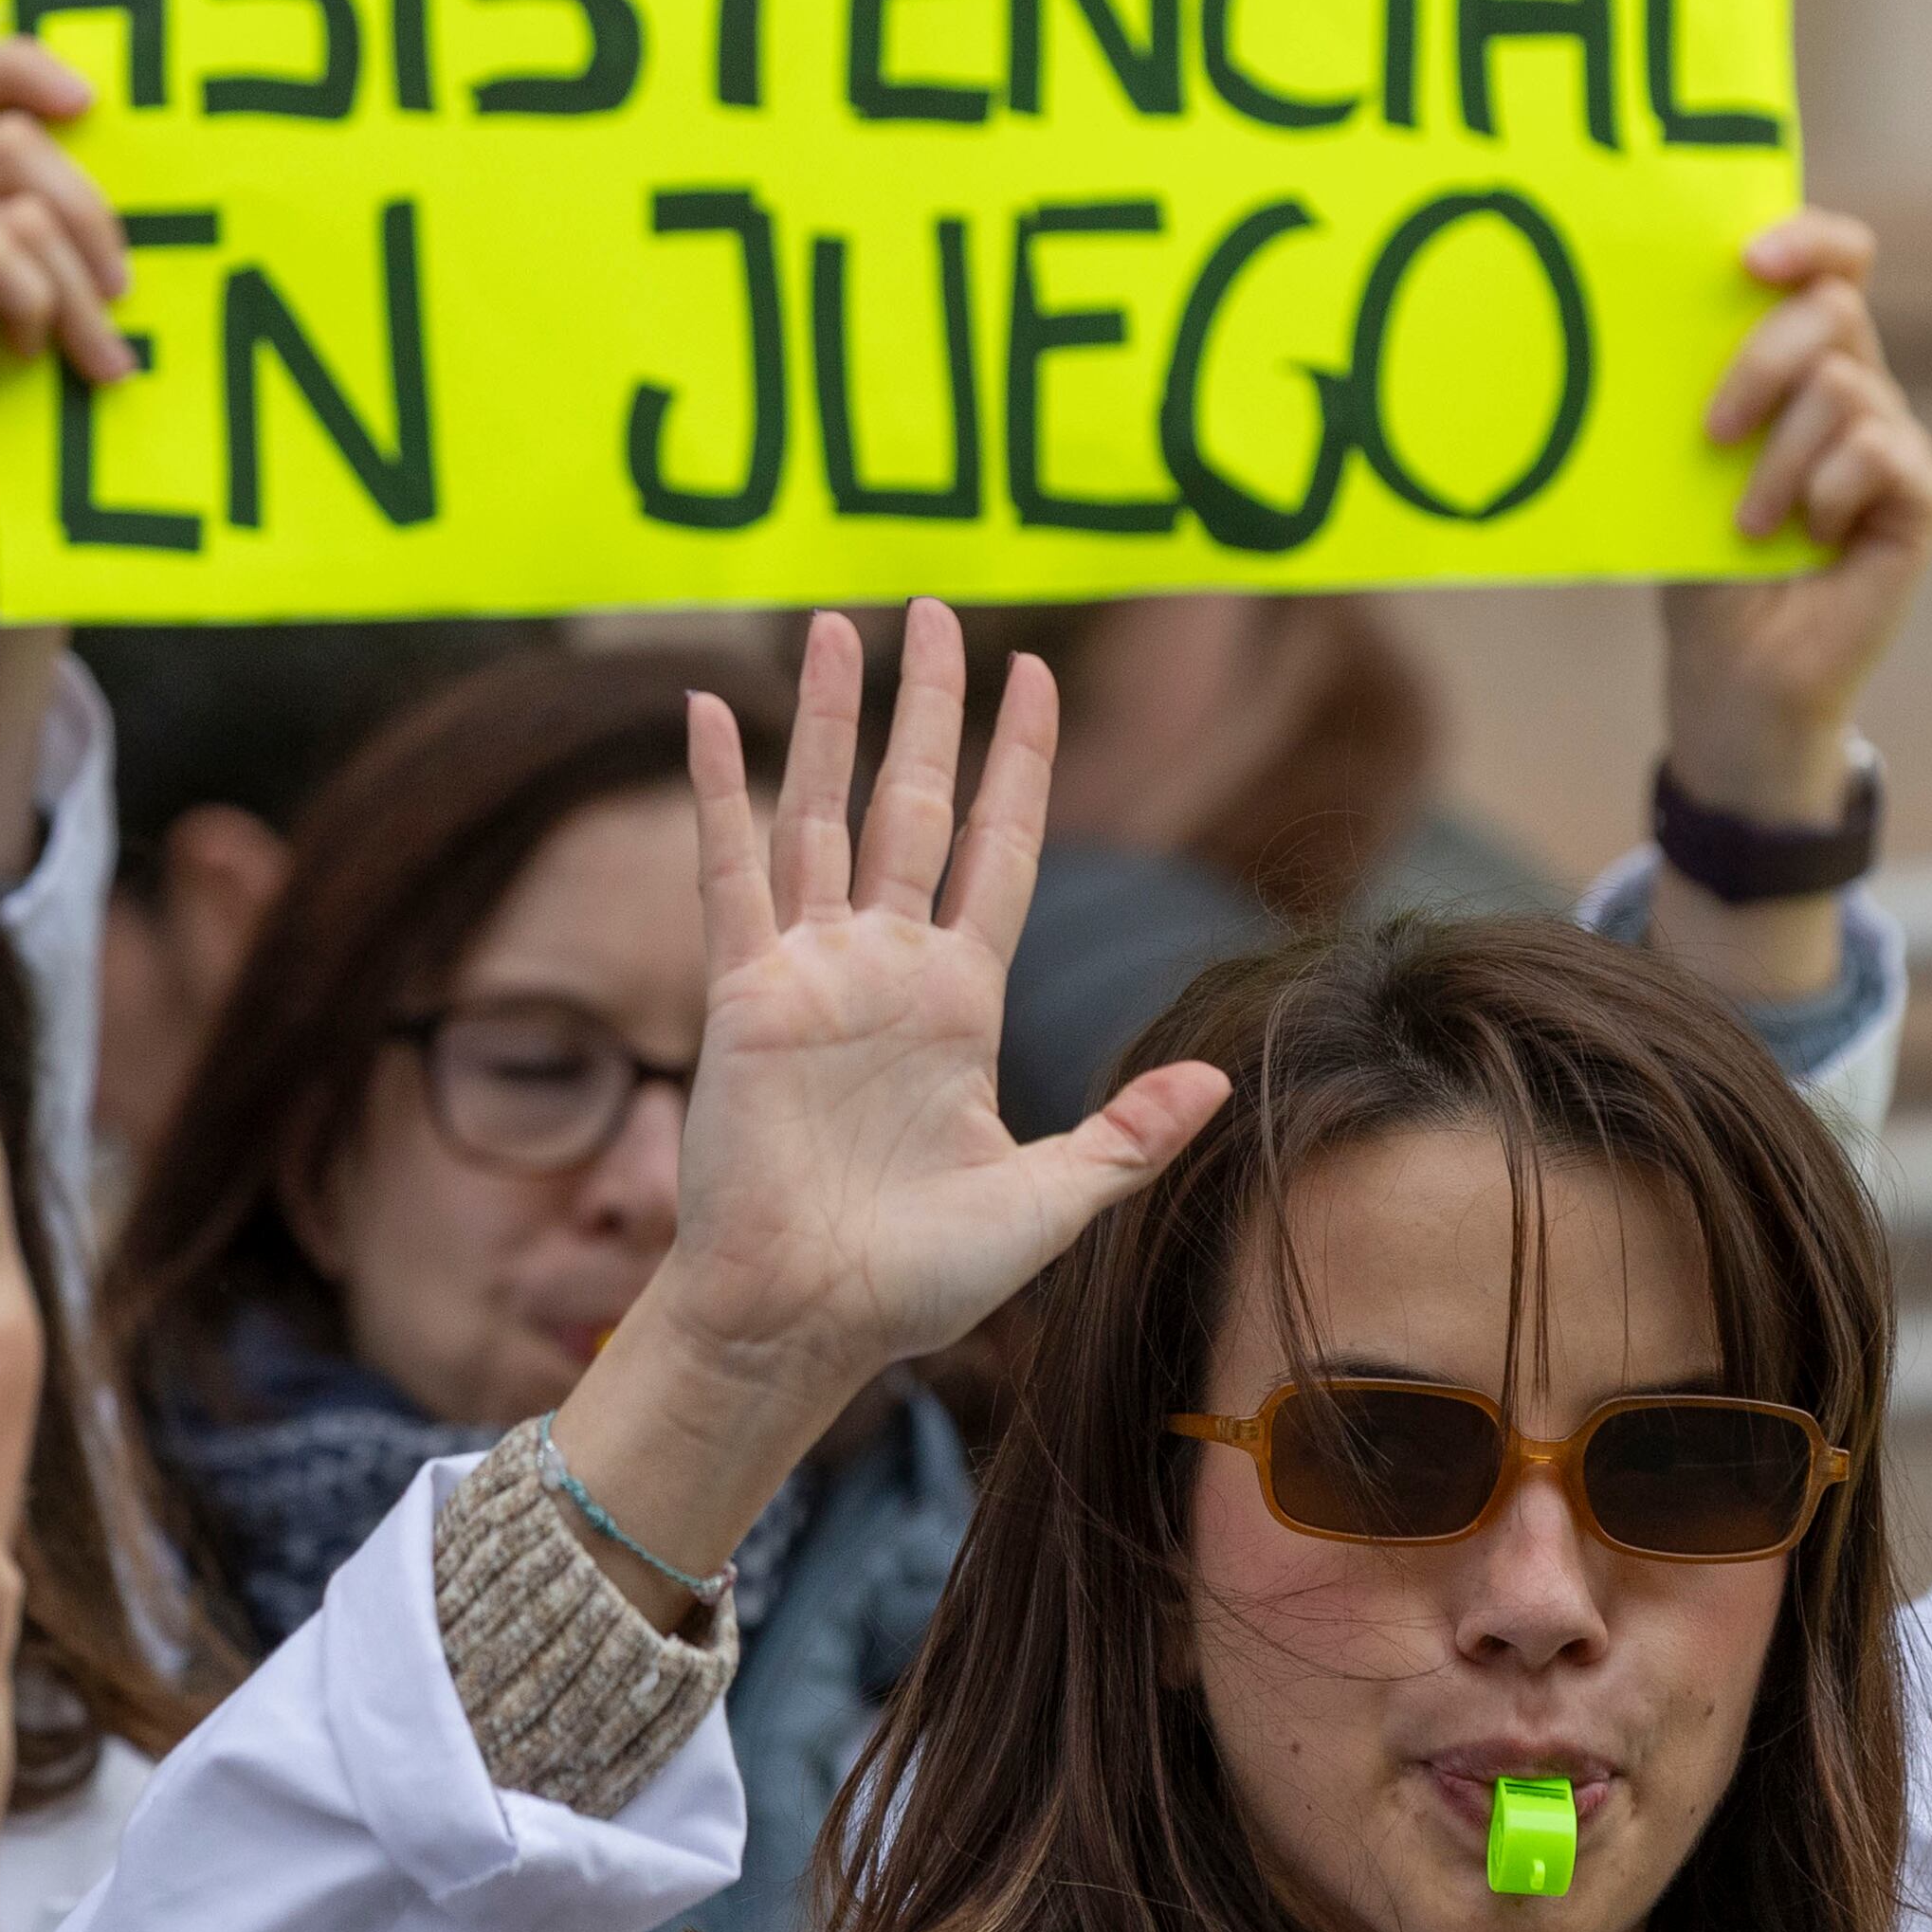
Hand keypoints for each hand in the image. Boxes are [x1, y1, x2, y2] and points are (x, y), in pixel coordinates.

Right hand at [0, 39, 135, 525]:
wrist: (27, 519)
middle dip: (93, 213)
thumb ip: (95, 211)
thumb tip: (171, 142)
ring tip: (97, 357)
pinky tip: (39, 361)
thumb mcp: (99, 284)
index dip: (23, 64)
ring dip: (82, 289)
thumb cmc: (81, 399)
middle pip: (11, 136)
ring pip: (15, 206)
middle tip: (124, 292)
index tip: (93, 106)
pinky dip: (42, 309)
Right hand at [548, 603, 1228, 1614]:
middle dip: (929, 710)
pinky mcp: (744, 995)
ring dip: (828, 721)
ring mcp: (812, 974)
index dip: (1018, 763)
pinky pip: (730, 872)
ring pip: (824, 814)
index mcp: (960, 1002)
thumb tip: (1216, 1084)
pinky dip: (723, 790)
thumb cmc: (915, 1279)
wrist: (804, 1321)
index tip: (1035, 677)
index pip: (1000, 850)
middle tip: (937, 610)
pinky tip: (715, 713)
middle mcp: (887, 969)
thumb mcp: (1047, 1201)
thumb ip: (1123, 1137)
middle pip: (915, 805)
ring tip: (833, 625)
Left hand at [1662, 208, 1931, 817]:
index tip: (1747, 259)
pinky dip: (1829, 491)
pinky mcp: (1923, 496)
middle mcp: (1857, 387)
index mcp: (1800, 361)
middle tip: (1713, 433)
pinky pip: (1881, 451)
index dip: (1808, 238)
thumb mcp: (1683, 460)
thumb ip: (1697, 385)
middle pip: (1835, 309)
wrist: (1731, 665)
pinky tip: (1810, 538)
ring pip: (1847, 388)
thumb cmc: (1698, 558)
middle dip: (1761, 360)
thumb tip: (1663, 312)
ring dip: (1779, 460)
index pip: (1834, 262)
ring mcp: (1895, 440)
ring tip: (1749, 523)